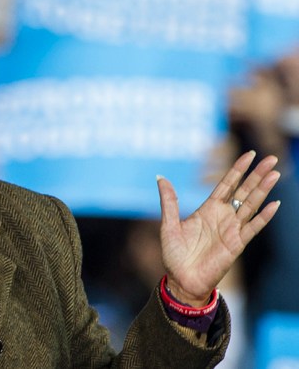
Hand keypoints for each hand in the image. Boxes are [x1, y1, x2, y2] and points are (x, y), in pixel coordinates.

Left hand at [157, 151, 280, 305]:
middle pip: (244, 191)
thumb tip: (161, 178)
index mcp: (208, 210)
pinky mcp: (236, 244)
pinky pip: (252, 228)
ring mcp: (232, 230)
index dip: (238, 170)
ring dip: (263, 190)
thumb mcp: (169, 224)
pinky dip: (263, 217)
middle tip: (271, 159)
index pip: (227, 185)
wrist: (181, 280)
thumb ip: (169, 201)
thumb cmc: (175, 255)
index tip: (249, 155)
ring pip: (251, 205)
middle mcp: (223, 217)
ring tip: (274, 174)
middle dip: (257, 175)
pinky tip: (273, 205)